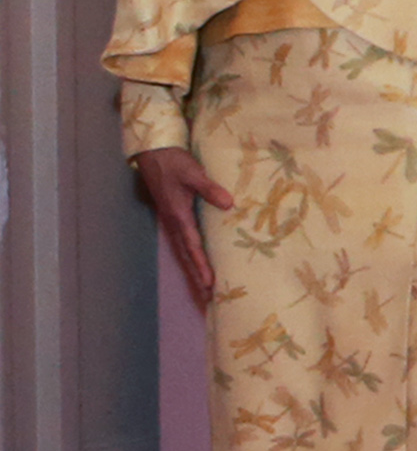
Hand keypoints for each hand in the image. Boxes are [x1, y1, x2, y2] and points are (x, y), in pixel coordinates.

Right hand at [129, 148, 228, 304]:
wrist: (154, 152)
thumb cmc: (174, 162)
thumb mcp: (193, 173)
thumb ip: (209, 188)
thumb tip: (229, 205)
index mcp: (178, 216)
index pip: (193, 247)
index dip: (202, 265)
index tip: (209, 283)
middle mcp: (174, 222)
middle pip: (187, 255)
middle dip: (196, 276)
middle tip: (207, 298)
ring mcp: (172, 220)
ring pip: (184, 250)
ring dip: (193, 268)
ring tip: (203, 288)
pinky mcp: (174, 215)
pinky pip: (184, 241)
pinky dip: (191, 255)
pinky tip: (199, 262)